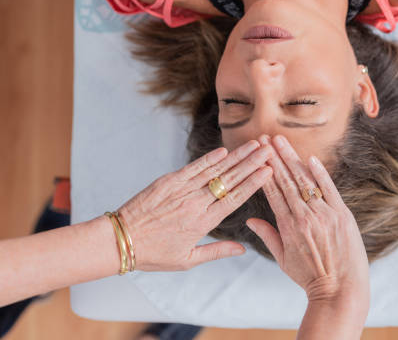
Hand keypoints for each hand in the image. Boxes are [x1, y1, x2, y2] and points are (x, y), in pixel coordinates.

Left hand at [117, 140, 272, 270]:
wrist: (121, 239)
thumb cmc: (154, 253)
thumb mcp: (188, 259)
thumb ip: (217, 252)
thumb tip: (242, 249)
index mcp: (203, 223)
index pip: (234, 198)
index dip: (253, 183)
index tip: (268, 171)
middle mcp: (195, 203)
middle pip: (230, 180)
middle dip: (251, 163)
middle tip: (267, 149)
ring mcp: (182, 190)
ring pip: (215, 170)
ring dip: (236, 156)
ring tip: (253, 145)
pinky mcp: (168, 181)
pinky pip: (193, 167)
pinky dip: (209, 158)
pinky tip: (224, 150)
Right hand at [246, 135, 369, 304]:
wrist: (341, 291)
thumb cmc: (311, 277)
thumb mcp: (283, 260)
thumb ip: (268, 236)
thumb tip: (250, 220)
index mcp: (288, 227)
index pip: (273, 192)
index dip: (264, 172)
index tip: (256, 156)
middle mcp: (305, 217)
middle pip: (286, 181)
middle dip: (274, 158)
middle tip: (264, 139)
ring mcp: (326, 215)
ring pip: (305, 181)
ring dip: (292, 159)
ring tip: (281, 142)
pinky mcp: (343, 215)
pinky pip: (330, 189)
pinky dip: (320, 173)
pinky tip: (310, 158)